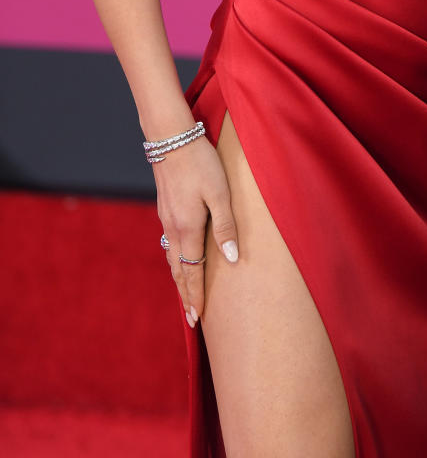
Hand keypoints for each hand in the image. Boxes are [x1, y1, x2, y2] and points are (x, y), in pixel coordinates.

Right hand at [157, 133, 238, 326]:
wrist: (171, 138)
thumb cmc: (201, 163)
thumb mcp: (220, 193)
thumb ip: (225, 227)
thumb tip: (231, 259)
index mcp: (187, 229)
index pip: (192, 272)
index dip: (196, 296)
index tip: (198, 318)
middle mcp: (172, 228)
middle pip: (178, 271)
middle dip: (186, 295)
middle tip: (192, 319)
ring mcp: (165, 218)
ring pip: (171, 258)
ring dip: (179, 279)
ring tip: (185, 295)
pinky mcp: (164, 208)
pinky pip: (168, 243)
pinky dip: (174, 261)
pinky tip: (178, 260)